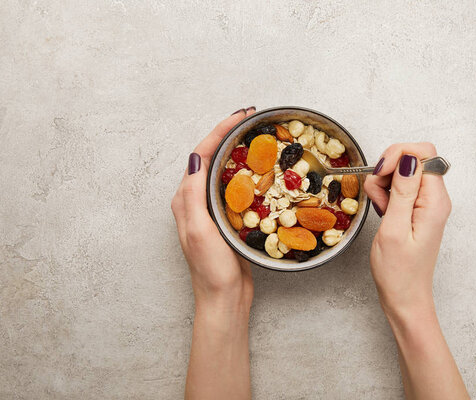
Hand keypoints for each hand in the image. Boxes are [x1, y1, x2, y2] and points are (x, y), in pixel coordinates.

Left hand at [171, 108, 254, 313]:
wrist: (224, 298)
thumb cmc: (210, 269)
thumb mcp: (199, 230)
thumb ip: (193, 195)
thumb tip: (197, 158)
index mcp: (185, 199)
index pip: (201, 155)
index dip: (219, 132)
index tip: (240, 116)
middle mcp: (195, 200)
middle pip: (211, 157)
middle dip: (229, 135)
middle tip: (250, 120)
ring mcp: (211, 209)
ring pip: (224, 170)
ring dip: (237, 150)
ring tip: (256, 137)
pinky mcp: (226, 218)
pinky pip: (236, 187)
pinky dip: (247, 172)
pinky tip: (262, 170)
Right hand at [364, 142, 450, 318]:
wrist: (404, 297)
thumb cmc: (399, 272)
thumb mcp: (394, 229)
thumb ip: (402, 191)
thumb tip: (408, 159)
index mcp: (435, 201)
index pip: (424, 153)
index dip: (399, 155)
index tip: (381, 173)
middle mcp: (435, 198)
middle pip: (413, 159)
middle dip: (388, 168)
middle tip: (378, 194)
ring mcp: (426, 203)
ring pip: (402, 172)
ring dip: (384, 183)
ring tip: (380, 209)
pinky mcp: (415, 209)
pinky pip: (399, 188)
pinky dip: (385, 193)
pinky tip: (383, 212)